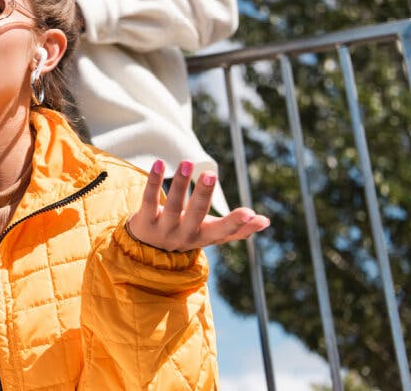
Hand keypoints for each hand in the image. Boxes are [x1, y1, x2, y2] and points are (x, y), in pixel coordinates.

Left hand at [127, 160, 269, 251]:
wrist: (147, 248)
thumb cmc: (188, 233)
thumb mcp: (211, 234)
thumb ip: (237, 229)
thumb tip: (266, 221)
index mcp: (204, 237)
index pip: (223, 231)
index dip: (237, 224)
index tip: (250, 213)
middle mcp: (184, 235)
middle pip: (195, 214)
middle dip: (204, 194)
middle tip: (211, 174)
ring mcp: (162, 229)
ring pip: (172, 205)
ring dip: (180, 183)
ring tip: (188, 162)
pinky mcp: (144, 221)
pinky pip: (148, 199)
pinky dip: (154, 181)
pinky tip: (159, 163)